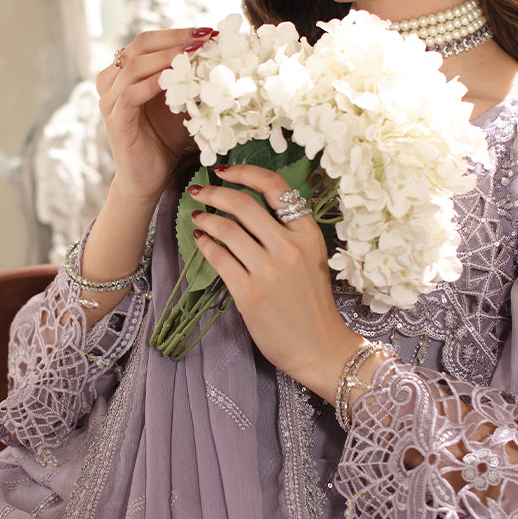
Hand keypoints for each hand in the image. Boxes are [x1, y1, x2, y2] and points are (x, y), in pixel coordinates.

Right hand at [95, 27, 215, 204]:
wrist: (148, 178)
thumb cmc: (165, 140)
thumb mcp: (180, 102)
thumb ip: (189, 79)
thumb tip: (219, 54)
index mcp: (125, 73)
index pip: (148, 41)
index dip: (177, 33)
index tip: (208, 32)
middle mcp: (112, 82)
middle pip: (140, 47)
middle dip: (176, 39)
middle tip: (206, 38)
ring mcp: (110, 101)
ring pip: (134, 66)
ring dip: (167, 57)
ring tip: (195, 54)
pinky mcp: (115, 121)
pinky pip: (130, 94)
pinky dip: (152, 83)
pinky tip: (174, 79)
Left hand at [189, 162, 363, 399]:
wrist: (320, 347)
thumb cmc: (313, 303)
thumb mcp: (311, 259)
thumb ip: (288, 233)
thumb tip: (251, 206)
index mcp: (308, 233)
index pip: (274, 187)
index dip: (245, 172)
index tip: (224, 170)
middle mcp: (289, 247)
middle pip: (243, 204)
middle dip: (215, 193)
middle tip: (200, 191)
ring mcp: (268, 270)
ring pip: (227, 229)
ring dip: (206, 219)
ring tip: (197, 217)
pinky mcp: (249, 292)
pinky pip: (219, 258)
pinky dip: (205, 245)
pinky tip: (201, 241)